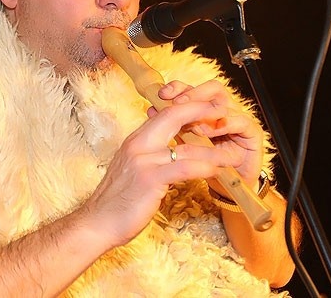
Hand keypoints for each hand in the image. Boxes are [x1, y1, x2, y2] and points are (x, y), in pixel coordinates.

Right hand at [81, 78, 257, 247]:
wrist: (98, 222)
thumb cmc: (116, 200)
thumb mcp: (132, 169)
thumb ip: (149, 156)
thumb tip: (170, 151)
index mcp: (135, 141)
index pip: (163, 113)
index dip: (187, 107)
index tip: (207, 106)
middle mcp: (138, 145)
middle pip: (173, 116)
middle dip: (201, 111)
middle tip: (223, 111)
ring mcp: (143, 161)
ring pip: (186, 147)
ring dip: (214, 151)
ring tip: (232, 155)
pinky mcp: (150, 180)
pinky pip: (184, 168)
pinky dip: (204, 168)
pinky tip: (217, 171)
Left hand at [159, 79, 264, 189]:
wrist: (225, 186)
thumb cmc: (203, 163)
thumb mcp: (183, 142)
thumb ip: (172, 125)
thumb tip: (151, 108)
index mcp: (205, 108)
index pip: (193, 88)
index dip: (177, 87)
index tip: (162, 94)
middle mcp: (223, 109)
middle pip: (212, 88)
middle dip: (193, 94)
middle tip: (178, 103)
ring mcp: (239, 118)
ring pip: (224, 104)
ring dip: (206, 113)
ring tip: (193, 125)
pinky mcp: (253, 132)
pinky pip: (241, 122)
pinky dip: (226, 125)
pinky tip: (212, 132)